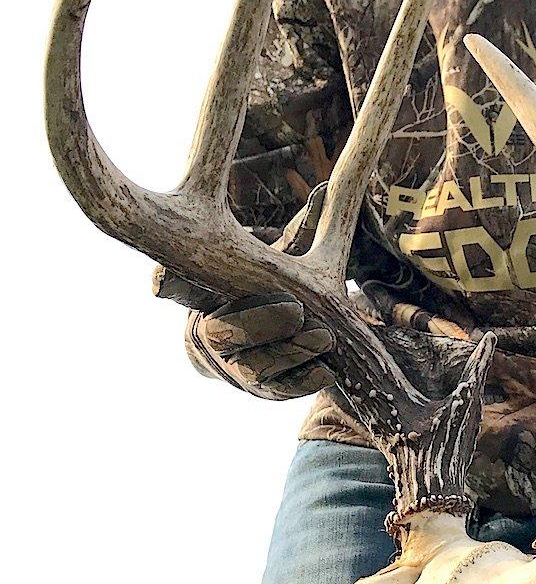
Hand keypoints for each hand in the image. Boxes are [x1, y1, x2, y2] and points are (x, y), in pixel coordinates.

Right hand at [159, 182, 336, 399]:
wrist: (296, 335)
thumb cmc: (278, 284)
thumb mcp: (285, 256)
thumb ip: (298, 233)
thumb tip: (320, 191)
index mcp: (201, 291)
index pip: (176, 285)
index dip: (170, 283)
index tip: (163, 280)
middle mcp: (205, 331)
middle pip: (218, 334)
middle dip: (258, 323)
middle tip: (297, 310)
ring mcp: (229, 368)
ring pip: (249, 368)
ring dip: (290, 352)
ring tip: (323, 337)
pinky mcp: (258, 392)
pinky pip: (276, 392)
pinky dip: (302, 380)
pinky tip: (325, 369)